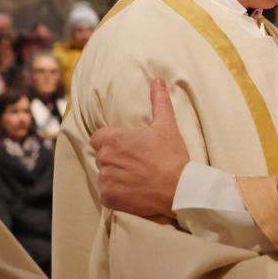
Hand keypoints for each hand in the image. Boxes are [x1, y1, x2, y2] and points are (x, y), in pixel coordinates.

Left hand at [90, 78, 188, 217]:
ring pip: (104, 176)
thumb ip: (159, 102)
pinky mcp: (109, 198)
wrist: (179, 189)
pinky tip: (134, 193)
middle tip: (135, 164)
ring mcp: (106, 179)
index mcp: (114, 138)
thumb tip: (157, 80)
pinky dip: (117, 195)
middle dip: (113, 160)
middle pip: (101, 157)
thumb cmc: (171, 157)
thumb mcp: (166, 126)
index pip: (97, 138)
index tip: (126, 148)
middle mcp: (106, 158)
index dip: (110, 142)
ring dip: (115, 178)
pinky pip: (107, 195)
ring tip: (136, 179)